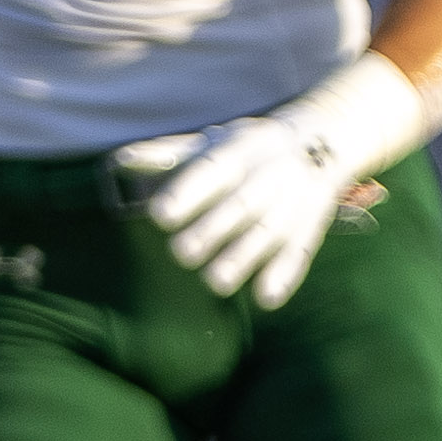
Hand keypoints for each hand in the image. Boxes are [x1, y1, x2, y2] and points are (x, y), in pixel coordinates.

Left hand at [115, 55, 411, 310]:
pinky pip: (300, 253)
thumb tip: (118, 162)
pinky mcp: (309, 229)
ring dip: (244, 258)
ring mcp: (292, 203)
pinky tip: (265, 299)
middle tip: (180, 254)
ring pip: (269, 233)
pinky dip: (285, 276)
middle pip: (241, 204)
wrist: (322, 141)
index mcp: (239, 151)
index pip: (211, 170)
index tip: (158, 216)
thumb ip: (166, 155)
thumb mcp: (210, 143)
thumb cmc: (247, 147)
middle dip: (212, 230)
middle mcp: (268, 175)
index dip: (186, 193)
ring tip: (214, 282)